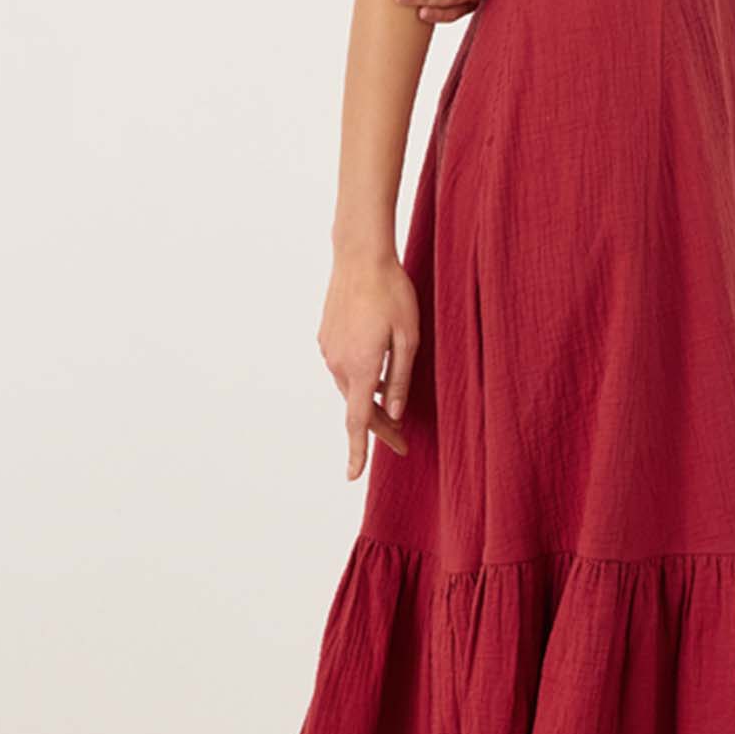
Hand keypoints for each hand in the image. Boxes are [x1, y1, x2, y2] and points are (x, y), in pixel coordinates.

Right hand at [319, 249, 418, 479]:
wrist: (360, 256)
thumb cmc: (392, 293)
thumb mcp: (409, 337)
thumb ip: (402, 378)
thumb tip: (395, 412)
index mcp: (362, 367)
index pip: (359, 420)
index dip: (359, 451)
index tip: (353, 477)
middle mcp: (339, 363)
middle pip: (358, 408)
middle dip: (380, 426)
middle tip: (404, 439)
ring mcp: (328, 350)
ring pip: (350, 388)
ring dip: (369, 399)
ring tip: (392, 398)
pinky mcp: (325, 338)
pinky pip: (343, 367)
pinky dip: (359, 376)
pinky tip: (375, 364)